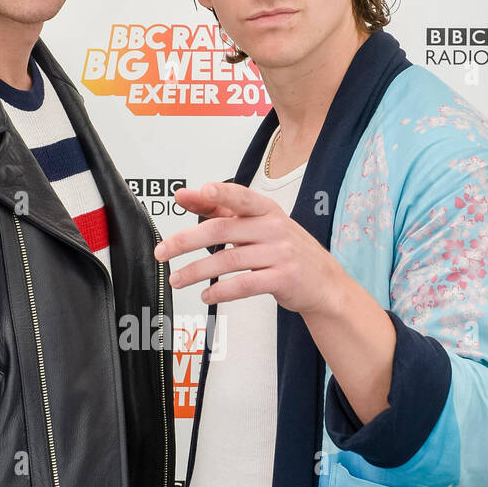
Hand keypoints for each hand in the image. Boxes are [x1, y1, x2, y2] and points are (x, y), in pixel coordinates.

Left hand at [154, 181, 342, 315]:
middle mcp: (274, 227)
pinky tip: (206, 294)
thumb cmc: (286, 251)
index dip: (219, 193)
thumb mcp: (261, 225)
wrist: (324, 282)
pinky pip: (245, 284)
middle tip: (163, 251)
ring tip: (177, 279)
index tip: (196, 192)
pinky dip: (220, 290)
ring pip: (229, 260)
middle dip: (186, 241)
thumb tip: (189, 196)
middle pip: (223, 230)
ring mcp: (280, 253)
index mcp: (267, 210)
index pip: (239, 197)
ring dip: (196, 271)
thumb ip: (225, 210)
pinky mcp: (283, 278)